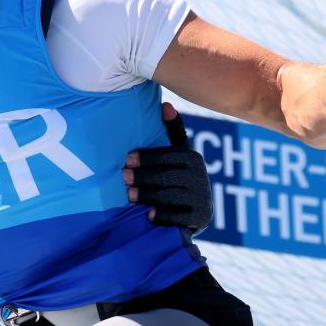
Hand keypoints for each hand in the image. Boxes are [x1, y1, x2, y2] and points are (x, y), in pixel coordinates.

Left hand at [124, 102, 211, 233]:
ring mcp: (202, 199)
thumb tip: (165, 106)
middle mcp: (201, 178)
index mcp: (192, 159)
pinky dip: (163, 216)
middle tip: (123, 177)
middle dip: (143, 176)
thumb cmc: (174, 177)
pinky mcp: (200, 219)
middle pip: (168, 176)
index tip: (127, 159)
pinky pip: (178, 218)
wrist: (189, 214)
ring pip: (171, 196)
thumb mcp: (174, 155)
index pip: (170, 155)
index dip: (148, 157)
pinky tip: (149, 216)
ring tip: (129, 195)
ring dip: (148, 195)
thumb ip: (171, 132)